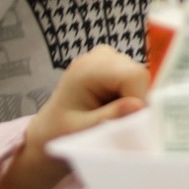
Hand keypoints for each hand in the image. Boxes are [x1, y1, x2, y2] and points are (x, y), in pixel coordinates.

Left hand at [0, 45, 146, 188]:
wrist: (49, 130)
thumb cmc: (59, 132)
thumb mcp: (81, 130)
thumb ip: (110, 116)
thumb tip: (140, 105)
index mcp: (88, 69)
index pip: (133, 76)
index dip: (139, 99)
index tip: (131, 124)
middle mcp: (100, 56)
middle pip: (137, 75)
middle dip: (135, 100)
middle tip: (119, 122)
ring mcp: (107, 57)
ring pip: (139, 78)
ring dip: (132, 99)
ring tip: (110, 114)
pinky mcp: (113, 64)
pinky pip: (134, 80)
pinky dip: (130, 96)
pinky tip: (112, 105)